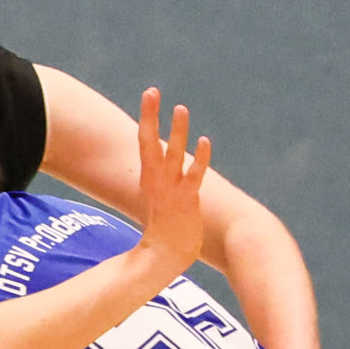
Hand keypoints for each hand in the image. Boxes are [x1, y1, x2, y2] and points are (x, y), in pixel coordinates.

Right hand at [132, 88, 211, 280]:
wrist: (163, 256)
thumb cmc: (162, 229)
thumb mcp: (156, 198)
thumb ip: (158, 179)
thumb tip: (159, 165)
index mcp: (148, 178)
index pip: (145, 141)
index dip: (148, 116)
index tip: (150, 93)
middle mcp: (156, 180)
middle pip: (150, 142)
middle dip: (150, 116)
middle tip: (152, 91)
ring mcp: (171, 190)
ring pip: (173, 155)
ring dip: (177, 132)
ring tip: (181, 108)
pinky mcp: (186, 201)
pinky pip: (193, 176)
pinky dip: (198, 159)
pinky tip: (204, 141)